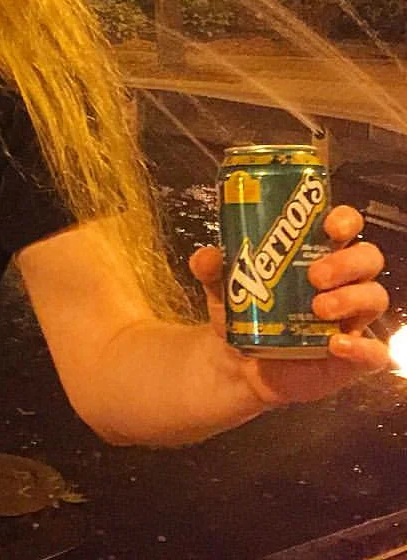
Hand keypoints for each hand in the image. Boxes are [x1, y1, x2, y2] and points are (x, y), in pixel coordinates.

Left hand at [189, 205, 390, 405]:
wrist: (240, 363)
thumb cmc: (243, 311)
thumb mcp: (221, 286)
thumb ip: (211, 268)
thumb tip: (207, 256)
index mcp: (314, 253)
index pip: (344, 225)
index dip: (344, 219)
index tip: (329, 225)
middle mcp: (342, 281)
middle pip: (367, 257)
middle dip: (346, 262)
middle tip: (314, 275)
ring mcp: (353, 317)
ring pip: (374, 296)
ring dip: (350, 298)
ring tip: (317, 307)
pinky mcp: (355, 356)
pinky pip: (376, 351)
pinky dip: (362, 347)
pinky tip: (336, 344)